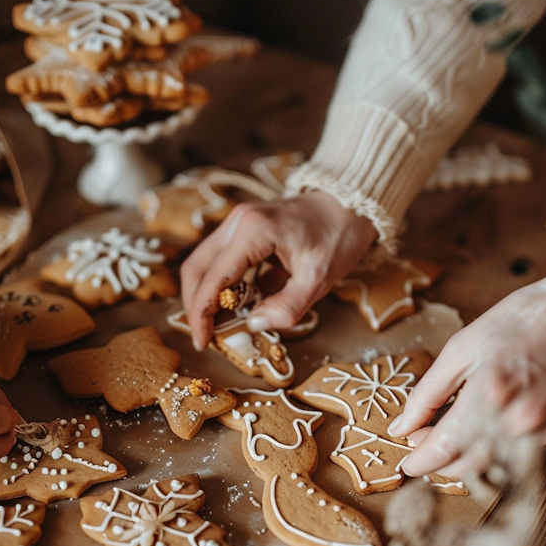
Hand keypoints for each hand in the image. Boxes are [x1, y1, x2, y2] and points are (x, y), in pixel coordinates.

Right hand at [180, 190, 377, 349]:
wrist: (350, 205)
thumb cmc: (338, 237)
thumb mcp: (319, 279)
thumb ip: (286, 307)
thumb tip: (254, 325)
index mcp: (254, 231)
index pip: (213, 278)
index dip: (202, 313)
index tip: (202, 341)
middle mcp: (238, 222)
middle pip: (197, 268)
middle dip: (195, 306)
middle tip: (204, 336)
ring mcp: (238, 223)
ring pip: (205, 264)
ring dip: (206, 295)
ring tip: (217, 325)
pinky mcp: (244, 230)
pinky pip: (222, 260)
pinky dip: (222, 286)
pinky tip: (235, 307)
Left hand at [388, 273, 545, 477]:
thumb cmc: (516, 322)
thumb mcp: (459, 350)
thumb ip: (426, 395)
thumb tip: (400, 428)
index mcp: (488, 396)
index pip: (443, 449)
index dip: (419, 461)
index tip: (407, 461)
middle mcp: (516, 422)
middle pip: (466, 467)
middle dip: (438, 462)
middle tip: (423, 442)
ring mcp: (539, 431)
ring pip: (490, 467)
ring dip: (463, 459)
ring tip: (450, 434)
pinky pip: (513, 455)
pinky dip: (491, 449)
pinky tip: (482, 428)